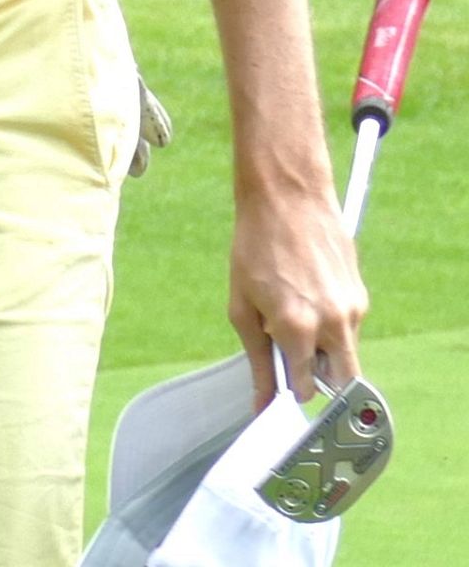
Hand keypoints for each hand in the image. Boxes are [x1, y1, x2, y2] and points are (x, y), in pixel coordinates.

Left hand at [231, 183, 366, 403]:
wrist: (287, 200)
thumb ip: (258, 360)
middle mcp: (333, 323)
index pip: (309, 390)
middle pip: (340, 382)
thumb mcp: (242, 307)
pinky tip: (306, 300)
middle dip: (319, 384)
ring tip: (292, 319)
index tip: (283, 403)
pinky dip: (330, 328)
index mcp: (297, 328)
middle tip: (293, 368)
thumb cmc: (254, 249)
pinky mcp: (361, 297)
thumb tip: (263, 401)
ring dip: (323, 353)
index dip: (295, 398)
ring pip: (345, 355)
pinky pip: (348, 329)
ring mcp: (353, 310)